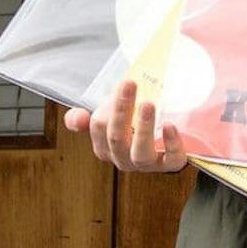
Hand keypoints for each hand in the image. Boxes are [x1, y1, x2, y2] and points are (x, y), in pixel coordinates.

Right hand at [63, 79, 187, 172]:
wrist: (166, 144)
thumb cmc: (132, 126)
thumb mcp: (109, 118)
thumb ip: (87, 117)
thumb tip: (75, 117)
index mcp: (105, 147)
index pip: (99, 127)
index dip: (109, 106)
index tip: (124, 82)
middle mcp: (123, 158)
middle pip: (117, 137)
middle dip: (121, 110)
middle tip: (130, 83)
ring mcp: (146, 164)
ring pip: (140, 152)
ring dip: (143, 128)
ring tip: (148, 104)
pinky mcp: (171, 164)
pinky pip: (171, 159)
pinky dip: (171, 143)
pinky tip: (170, 125)